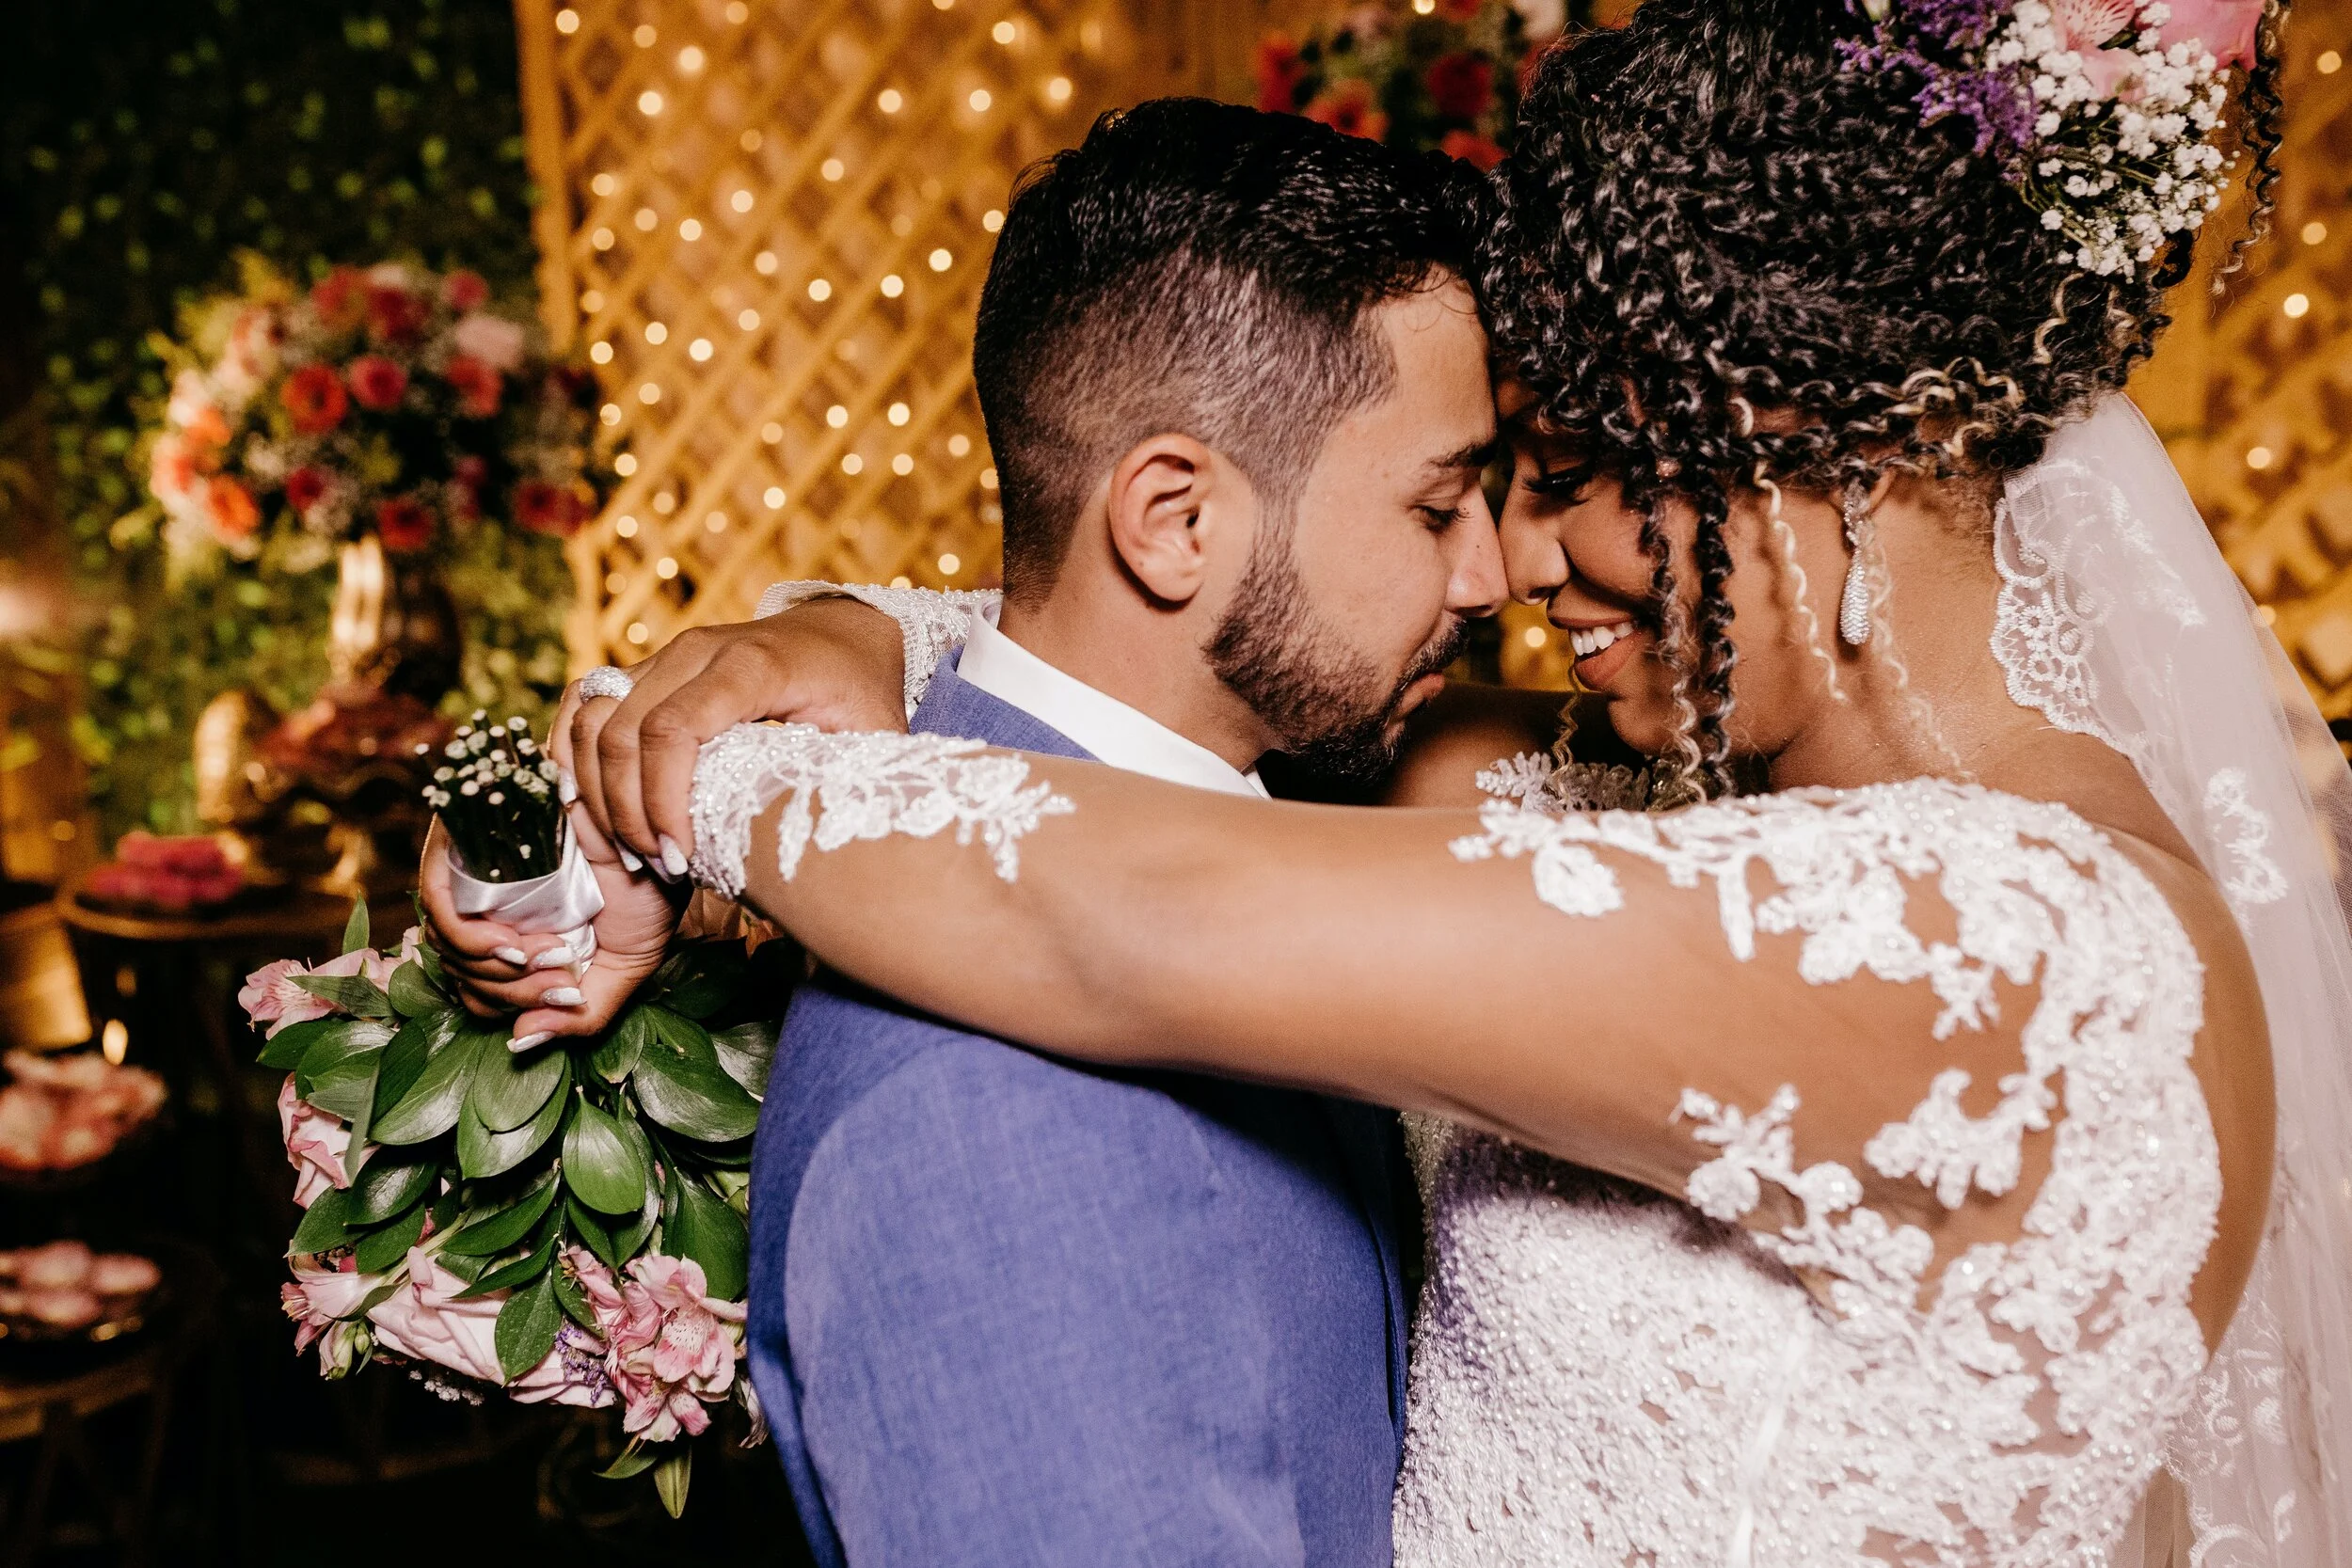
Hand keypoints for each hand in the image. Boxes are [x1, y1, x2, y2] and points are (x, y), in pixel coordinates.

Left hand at [418, 806, 685, 1045]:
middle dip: (512, 994)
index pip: (478, 991)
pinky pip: (439, 905)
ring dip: (496, 972)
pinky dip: (470, 939)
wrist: (658, 828)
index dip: (511, 1008)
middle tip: (563, 980)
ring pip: (447, 946)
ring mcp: (478, 874)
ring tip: (548, 957)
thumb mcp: (623, 969)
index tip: (566, 997)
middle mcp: (495, 906)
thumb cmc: (649, 888)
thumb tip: (520, 1045)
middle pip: (461, 973)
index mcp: (525, 935)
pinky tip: (512, 944)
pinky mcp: (468, 841)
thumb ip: (579, 1016)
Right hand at [562, 595, 905, 875]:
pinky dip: (576, 754)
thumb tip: (831, 851)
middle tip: (655, 865)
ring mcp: (666, 654)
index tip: (677, 859)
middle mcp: (697, 650)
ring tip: (631, 848)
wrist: (843, 632)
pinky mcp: (648, 666)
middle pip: (623, 731)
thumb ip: (852, 783)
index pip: (673, 732)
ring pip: (593, 717)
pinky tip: (589, 804)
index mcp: (752, 666)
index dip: (661, 802)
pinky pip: (587, 702)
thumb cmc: (861, 689)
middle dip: (626, 810)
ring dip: (597, 790)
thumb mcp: (874, 735)